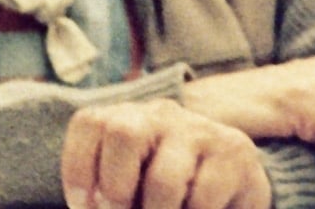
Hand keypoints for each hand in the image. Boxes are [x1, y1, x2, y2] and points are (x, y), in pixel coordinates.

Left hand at [63, 98, 270, 208]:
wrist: (237, 187)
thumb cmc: (170, 192)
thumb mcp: (134, 185)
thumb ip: (110, 192)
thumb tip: (97, 207)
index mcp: (126, 117)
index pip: (90, 123)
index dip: (78, 169)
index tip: (84, 208)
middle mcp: (160, 114)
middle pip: (123, 132)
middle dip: (116, 186)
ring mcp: (199, 128)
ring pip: (163, 180)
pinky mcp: (233, 151)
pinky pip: (202, 200)